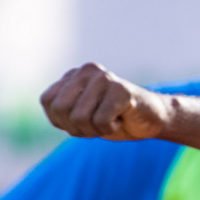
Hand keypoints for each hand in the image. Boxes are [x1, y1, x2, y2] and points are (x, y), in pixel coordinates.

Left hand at [41, 63, 169, 140]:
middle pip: (61, 109)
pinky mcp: (121, 89)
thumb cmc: (114, 118)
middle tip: (96, 124)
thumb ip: (62, 111)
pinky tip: (121, 119)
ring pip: (80, 117)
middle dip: (77, 127)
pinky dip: (110, 128)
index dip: (62, 120)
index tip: (83, 122)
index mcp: (74, 75)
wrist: (152, 119)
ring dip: (95, 129)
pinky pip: (101, 120)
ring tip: (110, 121)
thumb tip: (53, 107)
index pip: (48, 101)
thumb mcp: (80, 116)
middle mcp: (87, 70)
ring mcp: (104, 78)